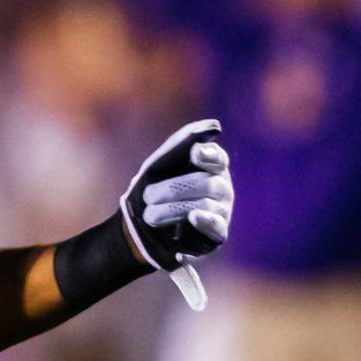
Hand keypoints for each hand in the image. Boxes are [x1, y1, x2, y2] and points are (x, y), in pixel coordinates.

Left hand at [120, 119, 231, 309]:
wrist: (138, 227)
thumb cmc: (154, 189)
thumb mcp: (160, 165)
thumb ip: (181, 144)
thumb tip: (212, 126)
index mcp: (211, 168)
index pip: (218, 159)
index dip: (209, 156)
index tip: (195, 154)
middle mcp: (221, 189)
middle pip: (207, 184)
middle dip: (173, 189)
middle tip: (148, 195)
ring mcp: (222, 211)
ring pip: (205, 205)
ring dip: (172, 209)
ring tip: (150, 215)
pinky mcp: (217, 234)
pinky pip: (217, 227)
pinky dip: (205, 221)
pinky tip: (193, 217)